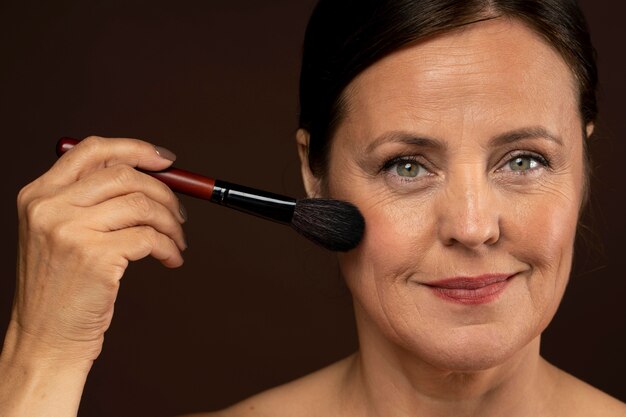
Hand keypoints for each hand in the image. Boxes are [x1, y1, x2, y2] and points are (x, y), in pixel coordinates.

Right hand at [10, 136, 186, 362]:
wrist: (46, 338)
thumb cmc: (63, 288)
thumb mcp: (60, 234)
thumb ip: (92, 200)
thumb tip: (150, 174)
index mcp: (39, 194)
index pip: (94, 150)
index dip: (136, 149)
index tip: (166, 161)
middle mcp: (49, 206)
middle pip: (125, 175)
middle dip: (164, 191)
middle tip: (179, 214)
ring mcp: (70, 230)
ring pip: (142, 205)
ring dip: (171, 223)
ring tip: (178, 240)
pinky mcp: (94, 256)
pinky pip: (150, 237)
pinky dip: (170, 247)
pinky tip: (172, 259)